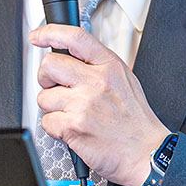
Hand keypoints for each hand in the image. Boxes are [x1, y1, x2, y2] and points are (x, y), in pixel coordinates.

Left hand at [30, 24, 169, 185]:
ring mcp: (83, 104)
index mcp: (109, 66)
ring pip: (44, 97)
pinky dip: (56, 128)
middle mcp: (96, 82)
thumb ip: (98, 66)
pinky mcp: (73, 126)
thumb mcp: (125, 80)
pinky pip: (47, 122)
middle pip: (50, 65)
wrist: (146, 153)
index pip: (75, 37)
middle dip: (45, 78)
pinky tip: (73, 129)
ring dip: (53, 108)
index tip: (38, 36)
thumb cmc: (136, 121)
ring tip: (73, 114)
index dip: (50, 33)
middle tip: (55, 87)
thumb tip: (72, 57)